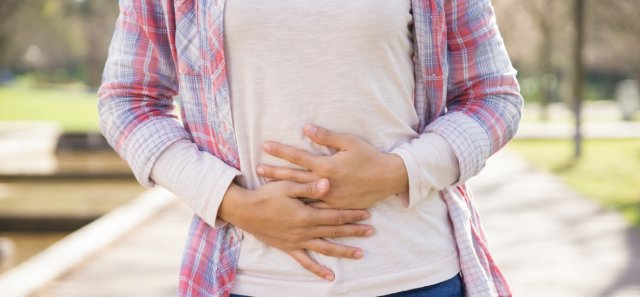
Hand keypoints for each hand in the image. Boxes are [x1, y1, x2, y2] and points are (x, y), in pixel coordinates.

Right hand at [218, 179, 372, 280]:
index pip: (335, 215)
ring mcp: (297, 242)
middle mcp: (304, 231)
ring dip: (343, 251)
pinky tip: (330, 276)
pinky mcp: (288, 248)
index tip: (367, 213)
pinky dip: (318, 270)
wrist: (244, 211)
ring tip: (360, 254)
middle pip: (334, 232)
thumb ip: (308, 187)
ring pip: (325, 248)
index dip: (352, 214)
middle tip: (371, 231)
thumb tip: (328, 184)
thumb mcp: (287, 186)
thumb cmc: (265, 195)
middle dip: (354, 231)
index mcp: (306, 214)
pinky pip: (305, 262)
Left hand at [258, 124, 408, 208]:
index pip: (298, 157)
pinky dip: (300, 204)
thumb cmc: (369, 157)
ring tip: (266, 187)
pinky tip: (288, 204)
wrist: (388, 179)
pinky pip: (314, 207)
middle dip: (275, 172)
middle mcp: (325, 183)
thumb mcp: (349, 142)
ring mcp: (329, 197)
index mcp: (327, 166)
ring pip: (301, 194)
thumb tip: (306, 128)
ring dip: (283, 189)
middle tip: (257, 169)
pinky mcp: (335, 207)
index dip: (281, 150)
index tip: (265, 145)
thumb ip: (326, 137)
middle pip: (294, 177)